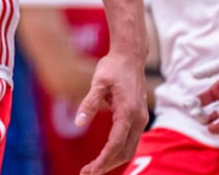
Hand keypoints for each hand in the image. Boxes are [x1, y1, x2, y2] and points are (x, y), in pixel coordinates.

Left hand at [74, 50, 147, 174]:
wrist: (130, 55)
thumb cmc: (112, 67)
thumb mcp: (98, 82)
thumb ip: (88, 103)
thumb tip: (77, 123)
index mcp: (127, 113)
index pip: (114, 146)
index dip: (102, 162)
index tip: (88, 172)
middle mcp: (138, 119)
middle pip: (124, 152)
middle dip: (106, 166)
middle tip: (87, 174)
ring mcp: (141, 119)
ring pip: (130, 149)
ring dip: (113, 161)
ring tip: (94, 168)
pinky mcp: (139, 116)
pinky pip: (131, 141)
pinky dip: (119, 152)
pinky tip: (107, 155)